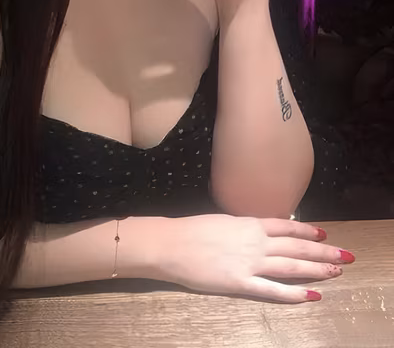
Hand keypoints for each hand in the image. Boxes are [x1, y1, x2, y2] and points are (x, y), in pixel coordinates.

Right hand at [152, 214, 354, 302]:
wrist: (171, 243)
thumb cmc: (191, 230)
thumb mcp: (221, 221)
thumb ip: (241, 228)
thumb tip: (255, 230)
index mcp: (248, 224)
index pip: (286, 227)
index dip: (307, 232)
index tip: (324, 235)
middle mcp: (255, 241)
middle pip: (296, 247)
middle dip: (323, 251)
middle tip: (345, 255)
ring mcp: (249, 262)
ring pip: (291, 267)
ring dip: (316, 269)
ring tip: (336, 272)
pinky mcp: (240, 283)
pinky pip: (272, 289)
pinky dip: (294, 293)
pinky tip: (311, 295)